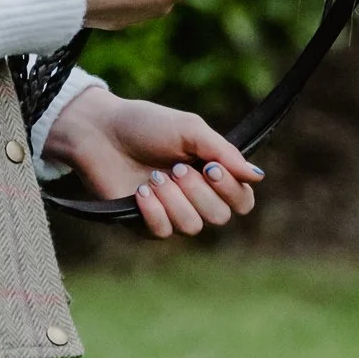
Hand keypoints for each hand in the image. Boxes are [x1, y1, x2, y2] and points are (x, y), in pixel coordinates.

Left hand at [41, 86, 263, 237]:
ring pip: (193, 226)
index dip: (230, 188)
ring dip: (174, 199)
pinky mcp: (146, 224)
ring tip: (154, 176)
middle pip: (221, 216)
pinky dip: (154, 210)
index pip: (243, 199)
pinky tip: (140, 191)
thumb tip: (257, 176)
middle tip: (176, 168)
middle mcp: (197, 196)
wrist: (101, 133)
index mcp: (213, 172)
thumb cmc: (146, 125)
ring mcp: (172, 212)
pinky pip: (164, 232)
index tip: (210, 166)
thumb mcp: (190, 130)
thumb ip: (224, 152)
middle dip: (199, 192)